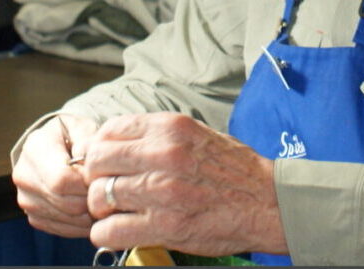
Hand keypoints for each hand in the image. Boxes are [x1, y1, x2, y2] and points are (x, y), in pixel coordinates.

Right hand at [12, 114, 100, 237]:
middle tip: (108, 191)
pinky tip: (91, 209)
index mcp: (35, 149)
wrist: (57, 145)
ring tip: (102, 198)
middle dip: (93, 200)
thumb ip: (90, 140)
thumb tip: (90, 160)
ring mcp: (26, 199)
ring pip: (67, 219)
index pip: (62, 180)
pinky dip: (82, 224)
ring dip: (91, 214)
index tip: (103, 176)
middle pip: (66, 203)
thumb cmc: (75, 135)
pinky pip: (63, 229)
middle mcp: (24, 176)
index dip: (88, 183)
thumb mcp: (84, 127)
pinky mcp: (34, 217)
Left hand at [81, 112, 285, 256]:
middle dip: (95, 178)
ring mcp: (163, 191)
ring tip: (117, 212)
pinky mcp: (165, 225)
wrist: (268, 203)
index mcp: (171, 128)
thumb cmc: (235, 171)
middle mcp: (163, 155)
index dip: (101, 150)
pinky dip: (107, 234)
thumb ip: (159, 137)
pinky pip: (109, 230)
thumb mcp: (197, 135)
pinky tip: (120, 231)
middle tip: (107, 190)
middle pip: (96, 162)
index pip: (108, 131)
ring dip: (101, 209)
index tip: (107, 164)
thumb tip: (119, 143)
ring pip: (98, 197)